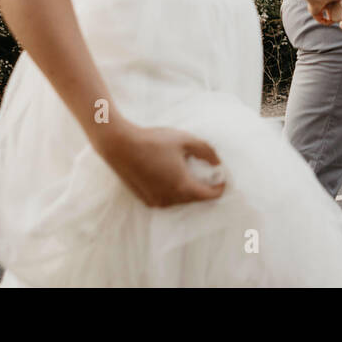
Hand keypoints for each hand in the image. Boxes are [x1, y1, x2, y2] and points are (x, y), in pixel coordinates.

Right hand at [93, 120, 226, 207]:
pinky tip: (171, 173)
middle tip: (208, 171)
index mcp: (182, 187)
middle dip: (204, 187)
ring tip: (188, 170)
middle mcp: (169, 200)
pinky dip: (174, 190)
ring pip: (181, 200)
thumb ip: (207, 151)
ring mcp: (156, 201)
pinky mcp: (145, 199)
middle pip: (195, 199)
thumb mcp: (186, 140)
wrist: (120, 145)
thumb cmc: (153, 141)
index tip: (222, 176)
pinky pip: (167, 199)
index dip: (220, 187)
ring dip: (188, 189)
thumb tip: (219, 163)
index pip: (209, 196)